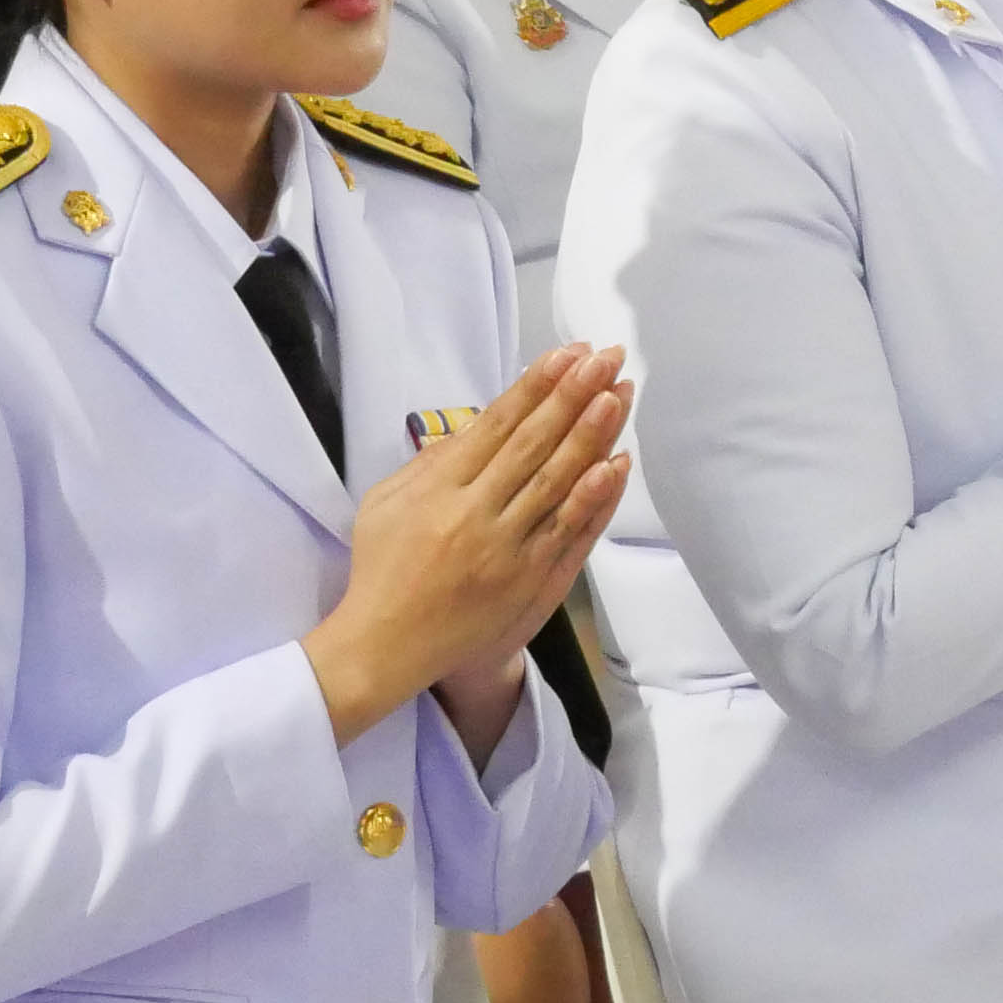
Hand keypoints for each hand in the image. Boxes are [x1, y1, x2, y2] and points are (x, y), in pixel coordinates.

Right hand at [306, 343, 632, 755]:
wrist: (388, 647)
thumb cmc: (383, 570)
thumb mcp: (385, 504)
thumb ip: (430, 462)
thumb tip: (476, 424)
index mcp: (437, 490)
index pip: (497, 426)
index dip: (535, 387)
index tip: (566, 354)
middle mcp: (475, 516)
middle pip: (534, 445)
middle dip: (572, 396)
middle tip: (606, 358)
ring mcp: (508, 552)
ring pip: (559, 484)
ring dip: (592, 437)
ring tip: (618, 396)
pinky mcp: (531, 583)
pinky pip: (571, 533)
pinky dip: (596, 499)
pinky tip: (617, 466)